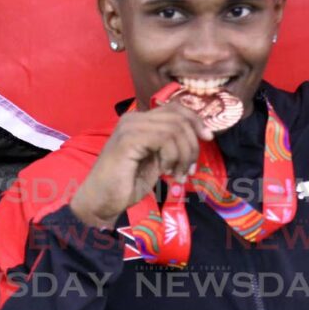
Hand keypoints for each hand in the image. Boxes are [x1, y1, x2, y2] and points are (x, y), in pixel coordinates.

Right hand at [70, 103, 210, 228]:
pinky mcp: (129, 139)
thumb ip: (170, 145)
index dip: (195, 120)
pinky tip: (165, 172)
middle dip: (192, 144)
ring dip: (184, 155)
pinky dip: (172, 157)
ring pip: (175, 129)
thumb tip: (199, 135)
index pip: (175, 108)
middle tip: (190, 169)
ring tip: (178, 174)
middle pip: (179, 117)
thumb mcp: (156, 160)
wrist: (101, 201)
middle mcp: (133, 118)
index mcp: (139, 121)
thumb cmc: (126, 184)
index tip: (207, 138)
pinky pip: (165, 139)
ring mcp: (130, 127)